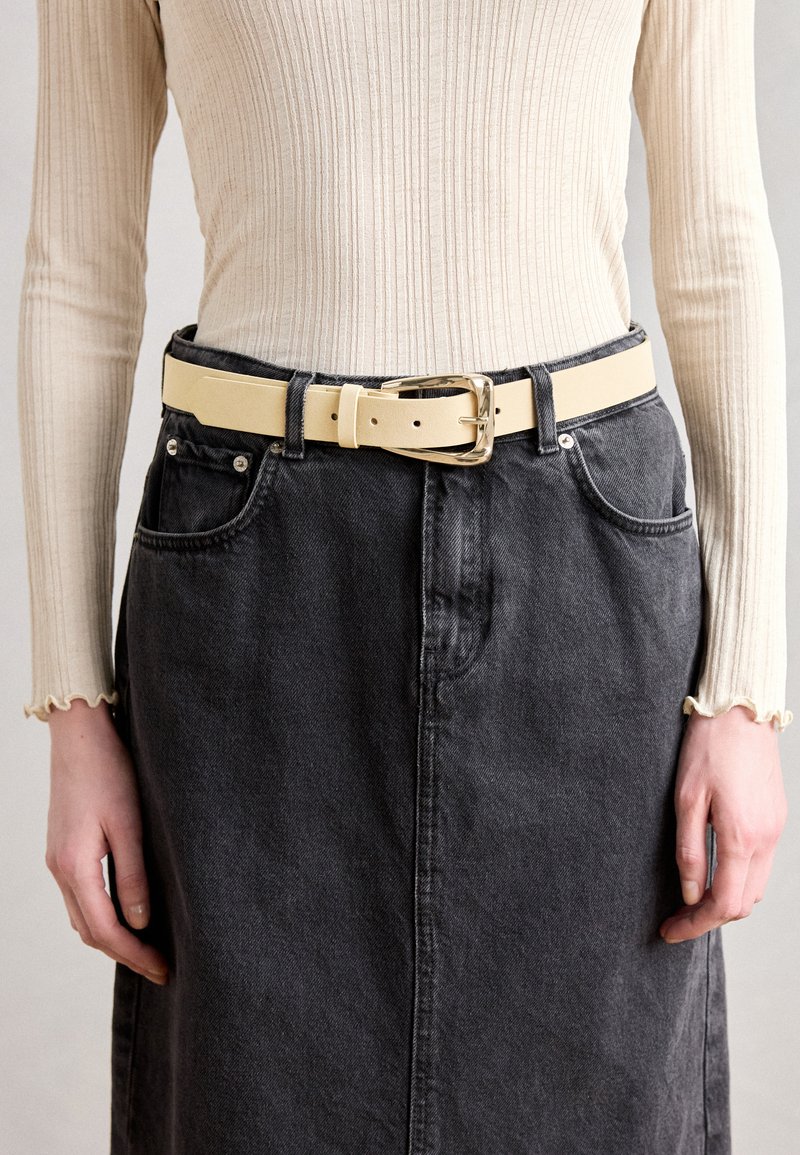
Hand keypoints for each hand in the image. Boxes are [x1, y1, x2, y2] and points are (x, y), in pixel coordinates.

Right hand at [45, 698, 168, 983]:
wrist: (80, 734)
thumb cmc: (110, 771)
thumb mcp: (130, 824)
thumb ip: (134, 875)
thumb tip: (142, 921)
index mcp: (74, 867)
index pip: (105, 931)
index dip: (135, 955)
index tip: (165, 969)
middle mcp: (59, 869)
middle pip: (89, 931)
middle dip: (125, 953)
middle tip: (162, 966)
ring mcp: (57, 860)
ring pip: (82, 917)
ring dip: (112, 937)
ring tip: (149, 946)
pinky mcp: (63, 849)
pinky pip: (80, 896)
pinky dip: (102, 914)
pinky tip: (128, 913)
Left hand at [660, 705, 787, 943]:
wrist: (741, 710)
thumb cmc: (708, 748)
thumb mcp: (685, 798)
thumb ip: (689, 851)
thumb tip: (689, 893)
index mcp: (741, 837)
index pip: (723, 904)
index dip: (695, 925)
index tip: (669, 931)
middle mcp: (765, 839)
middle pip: (743, 904)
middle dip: (709, 917)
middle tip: (676, 917)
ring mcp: (775, 831)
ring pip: (754, 887)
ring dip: (726, 900)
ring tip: (691, 898)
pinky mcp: (776, 820)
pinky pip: (761, 865)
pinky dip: (738, 878)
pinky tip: (714, 872)